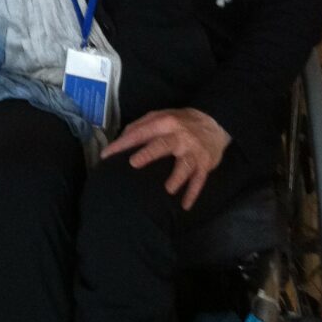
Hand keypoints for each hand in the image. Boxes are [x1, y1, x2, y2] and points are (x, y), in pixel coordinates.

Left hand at [100, 108, 230, 210]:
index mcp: (165, 123)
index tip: (106, 155)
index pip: (140, 133)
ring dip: (177, 178)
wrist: (215, 122)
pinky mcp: (205, 164)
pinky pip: (199, 180)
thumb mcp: (161, 115)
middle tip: (134, 163)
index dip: (123, 144)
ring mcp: (193, 151)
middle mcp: (180, 137)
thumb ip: (141, 126)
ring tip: (169, 190)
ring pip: (185, 165)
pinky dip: (193, 194)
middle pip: (163, 145)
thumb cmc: (180, 122)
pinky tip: (185, 206)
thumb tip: (121, 138)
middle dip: (149, 154)